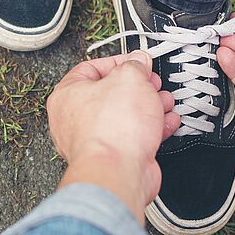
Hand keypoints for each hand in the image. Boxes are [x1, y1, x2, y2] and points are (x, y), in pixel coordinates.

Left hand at [47, 51, 179, 220]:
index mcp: (67, 94)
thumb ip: (135, 66)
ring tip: (165, 101)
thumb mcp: (130, 79)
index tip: (137, 62)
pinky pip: (132, 137)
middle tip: (153, 83)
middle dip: (138, 87)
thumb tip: (139, 62)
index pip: (90, 68)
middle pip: (110, 93)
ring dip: (149, 107)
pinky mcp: (112, 158)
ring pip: (124, 116)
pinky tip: (167, 122)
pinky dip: (151, 129)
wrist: (118, 172)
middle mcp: (74, 119)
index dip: (117, 62)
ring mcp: (93, 141)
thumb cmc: (113, 129)